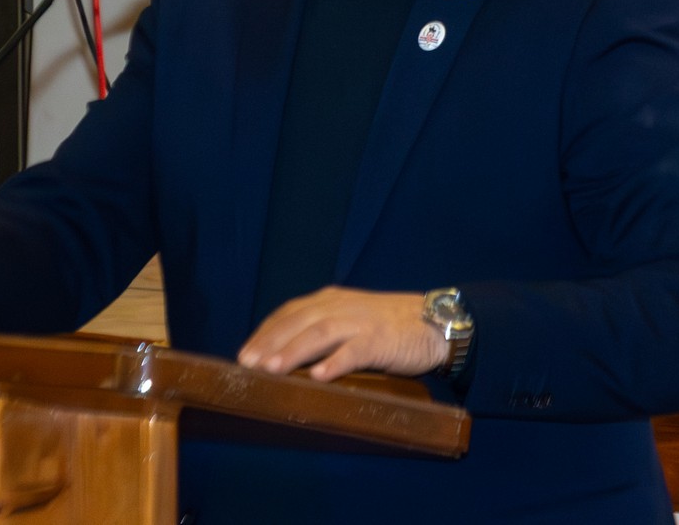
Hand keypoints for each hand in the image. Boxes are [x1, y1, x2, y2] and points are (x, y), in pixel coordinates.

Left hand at [237, 286, 448, 381]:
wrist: (434, 322)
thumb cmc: (386, 327)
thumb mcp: (349, 320)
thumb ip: (322, 330)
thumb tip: (283, 357)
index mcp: (330, 300)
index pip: (289, 312)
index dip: (265, 332)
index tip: (244, 353)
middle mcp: (341, 306)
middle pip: (299, 321)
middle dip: (270, 342)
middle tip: (247, 364)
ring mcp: (361, 322)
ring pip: (321, 333)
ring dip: (294, 351)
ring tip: (273, 369)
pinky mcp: (381, 339)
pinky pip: (356, 350)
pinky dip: (336, 362)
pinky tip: (319, 376)